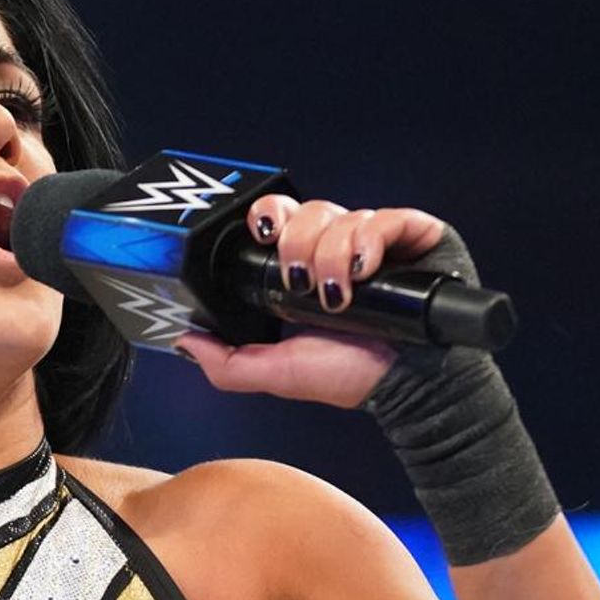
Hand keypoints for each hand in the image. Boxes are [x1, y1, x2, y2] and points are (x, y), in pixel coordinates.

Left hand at [173, 195, 446, 407]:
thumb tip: (185, 340)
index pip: (279, 218)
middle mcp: (340, 246)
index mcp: (304, 265)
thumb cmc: (351, 375)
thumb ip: (227, 360)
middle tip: (299, 281)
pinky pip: (387, 217)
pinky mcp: (415, 236)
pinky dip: (371, 241)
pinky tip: (367, 271)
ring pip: (343, 215)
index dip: (268, 218)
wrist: (408, 389)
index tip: (263, 235)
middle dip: (297, 242)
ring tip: (338, 295)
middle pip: (308, 210)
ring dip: (332, 254)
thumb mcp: (277, 371)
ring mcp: (378, 240)